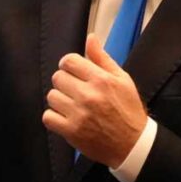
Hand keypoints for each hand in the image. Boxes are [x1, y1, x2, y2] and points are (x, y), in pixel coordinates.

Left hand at [42, 34, 146, 167]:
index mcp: (101, 80)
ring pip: (52, 96)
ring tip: (72, 104)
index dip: (69, 65)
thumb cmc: (128, 110)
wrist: (132, 144)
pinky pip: (48, 117)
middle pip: (58, 78)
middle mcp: (89, 95)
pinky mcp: (71, 131)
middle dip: (65, 81)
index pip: (69, 61)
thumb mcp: (122, 79)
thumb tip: (90, 38)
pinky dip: (54, 117)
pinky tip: (66, 117)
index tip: (73, 71)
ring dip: (60, 99)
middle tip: (75, 90)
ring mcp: (78, 114)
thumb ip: (103, 58)